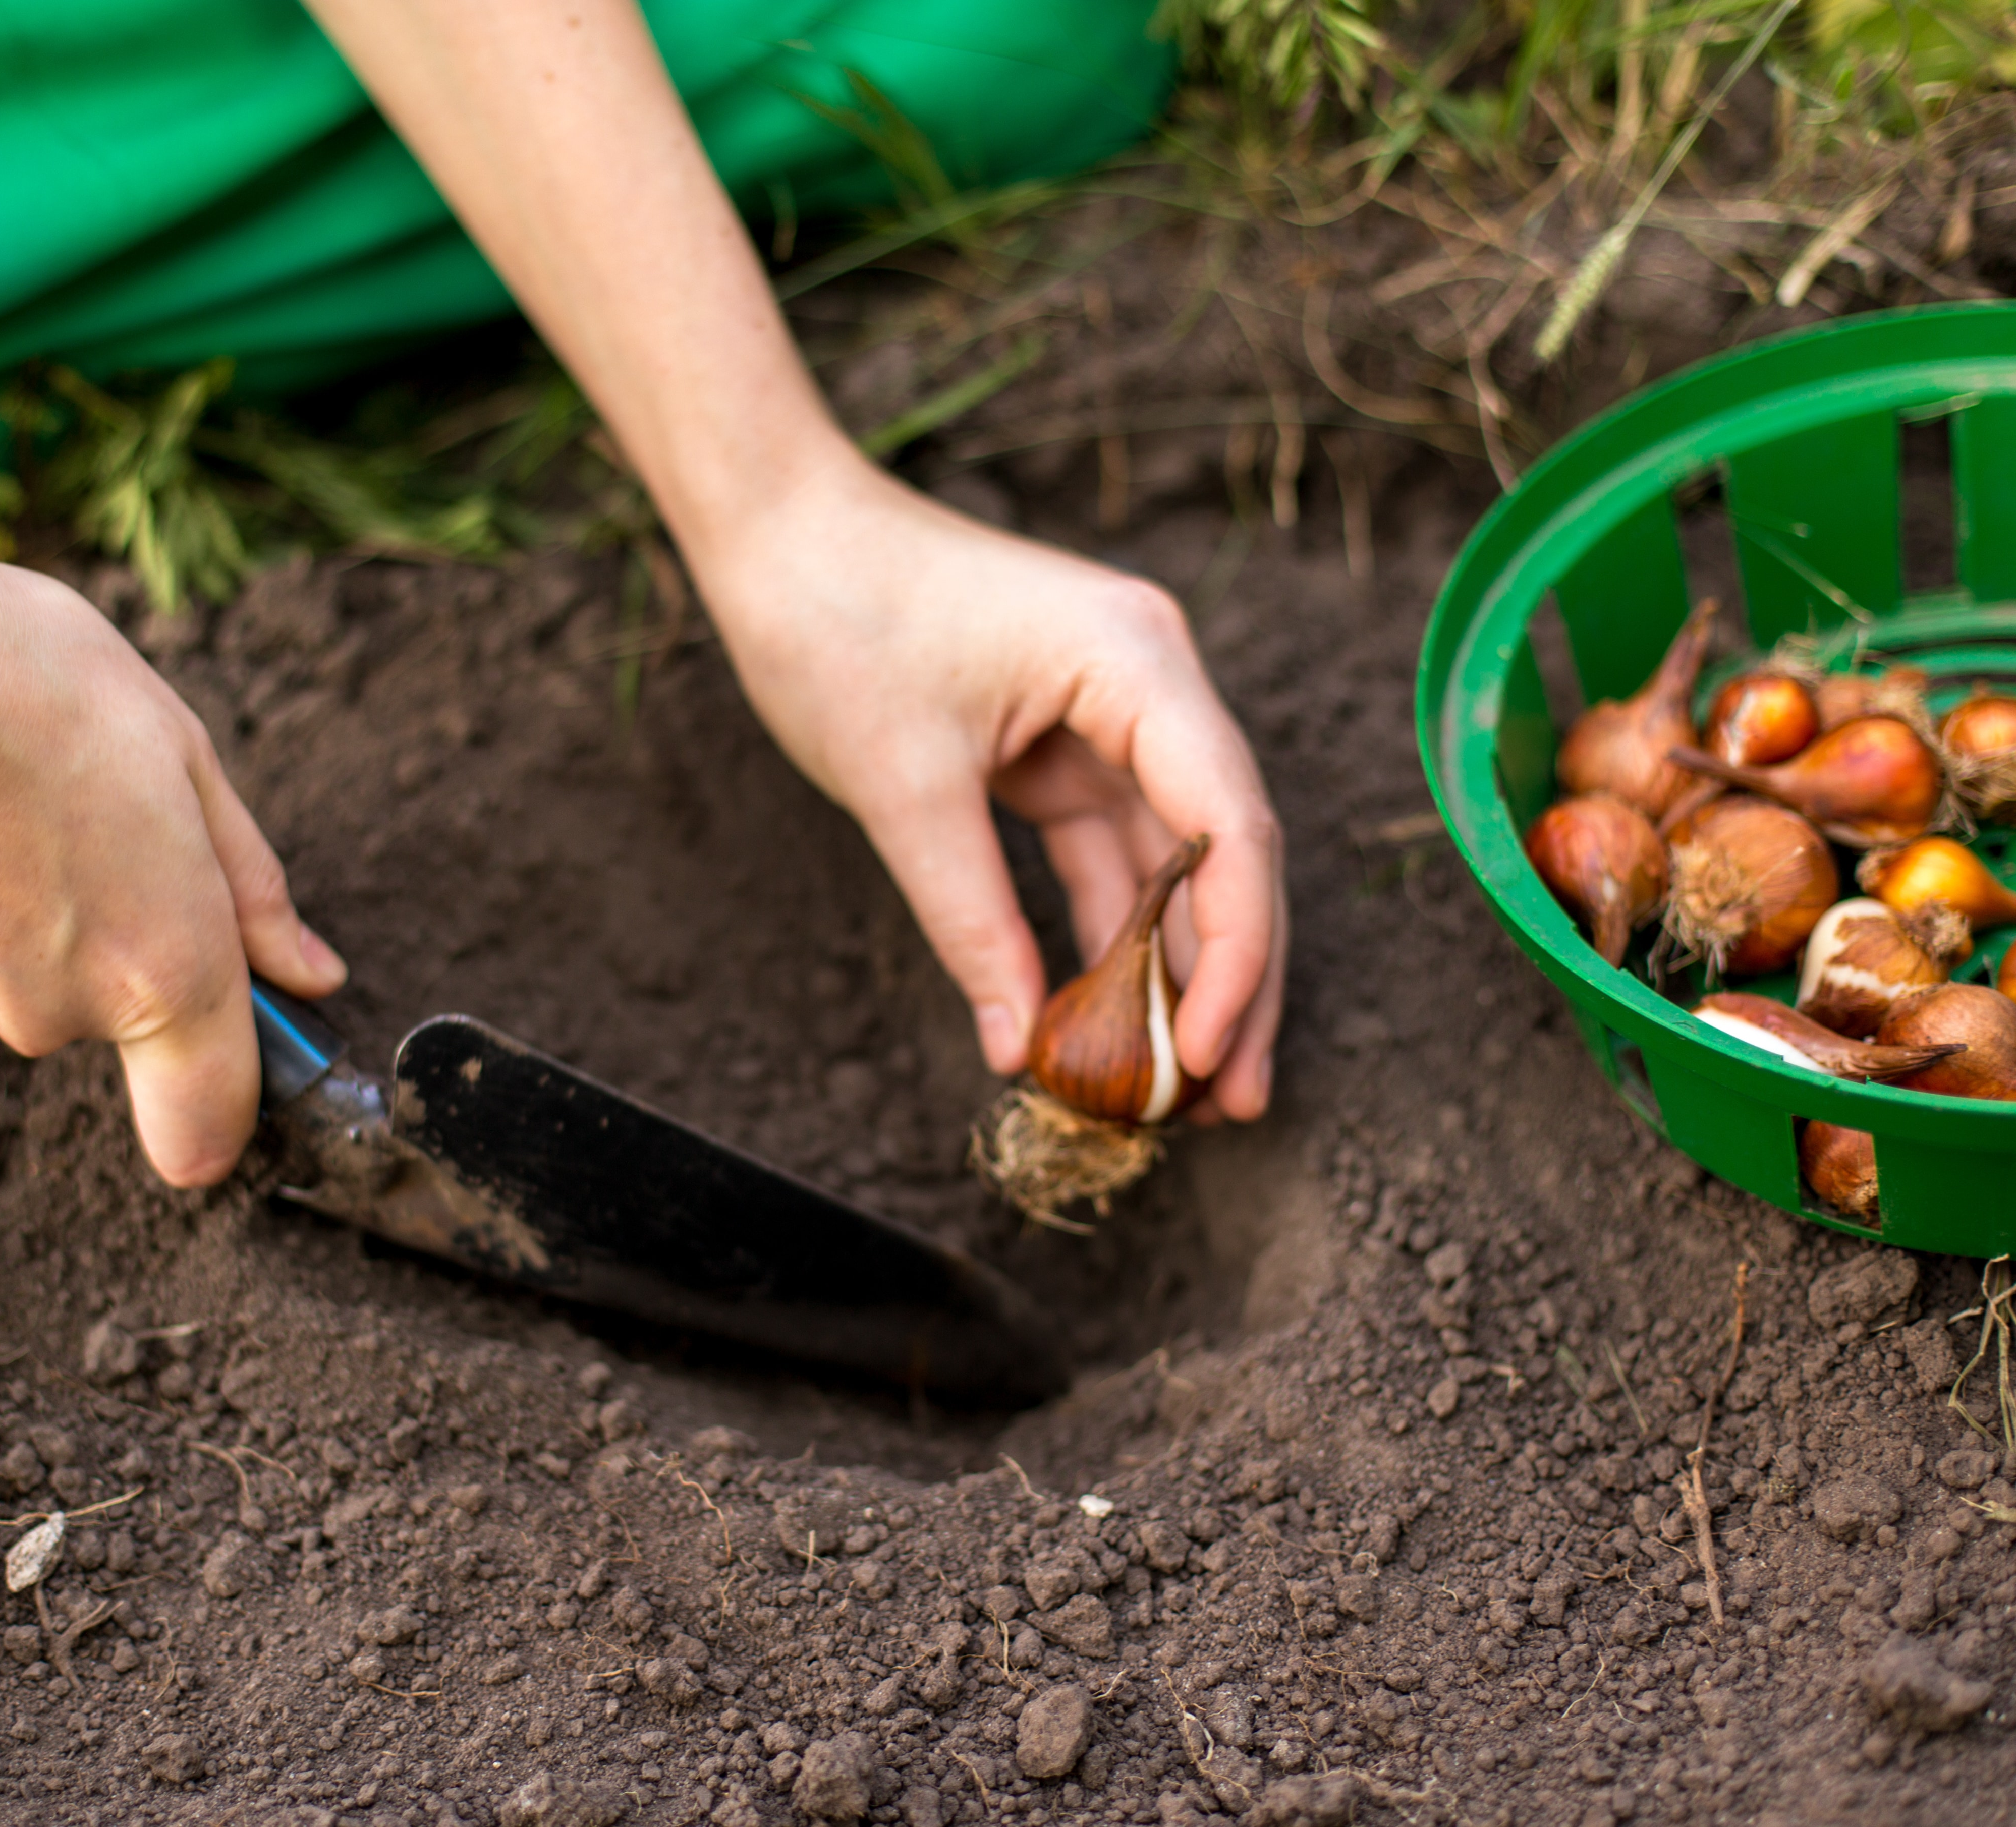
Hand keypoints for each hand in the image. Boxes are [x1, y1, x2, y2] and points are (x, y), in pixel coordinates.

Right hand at [0, 530, 344, 1185]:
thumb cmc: (17, 672)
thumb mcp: (181, 751)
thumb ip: (251, 888)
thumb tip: (308, 977)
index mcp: (162, 965)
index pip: (207, 1129)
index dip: (229, 1101)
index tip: (235, 1037)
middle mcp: (56, 1010)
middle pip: (112, 1013)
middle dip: (118, 930)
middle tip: (90, 805)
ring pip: (21, 970)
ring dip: (27, 900)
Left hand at [690, 457, 1286, 1119]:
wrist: (777, 533)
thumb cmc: (836, 621)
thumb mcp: (903, 786)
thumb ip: (970, 918)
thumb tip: (1013, 1046)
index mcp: (1138, 661)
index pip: (1229, 824)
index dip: (1238, 951)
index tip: (1214, 1056)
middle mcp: (1150, 682)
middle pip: (1224, 853)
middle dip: (1232, 981)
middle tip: (1233, 1104)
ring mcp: (1111, 714)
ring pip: (1171, 865)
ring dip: (1177, 971)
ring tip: (1184, 1090)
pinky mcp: (1065, 742)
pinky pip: (1108, 854)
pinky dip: (1111, 934)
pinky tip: (1114, 1021)